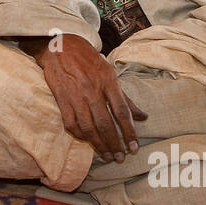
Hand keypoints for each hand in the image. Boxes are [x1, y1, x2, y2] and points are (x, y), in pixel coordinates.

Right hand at [24, 34, 146, 160]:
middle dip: (114, 143)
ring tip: (106, 155)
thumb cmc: (89, 62)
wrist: (61, 47)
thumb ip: (125, 98)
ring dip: (98, 144)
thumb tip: (144, 117)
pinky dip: (80, 135)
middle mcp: (92, 90)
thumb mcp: (110, 74)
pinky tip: (88, 141)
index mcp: (108, 82)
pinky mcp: (61, 99)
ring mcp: (75, 96)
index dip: (129, 132)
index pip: (122, 112)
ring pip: (88, 127)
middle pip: (105, 123)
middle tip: (119, 157)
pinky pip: (71, 123)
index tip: (134, 148)